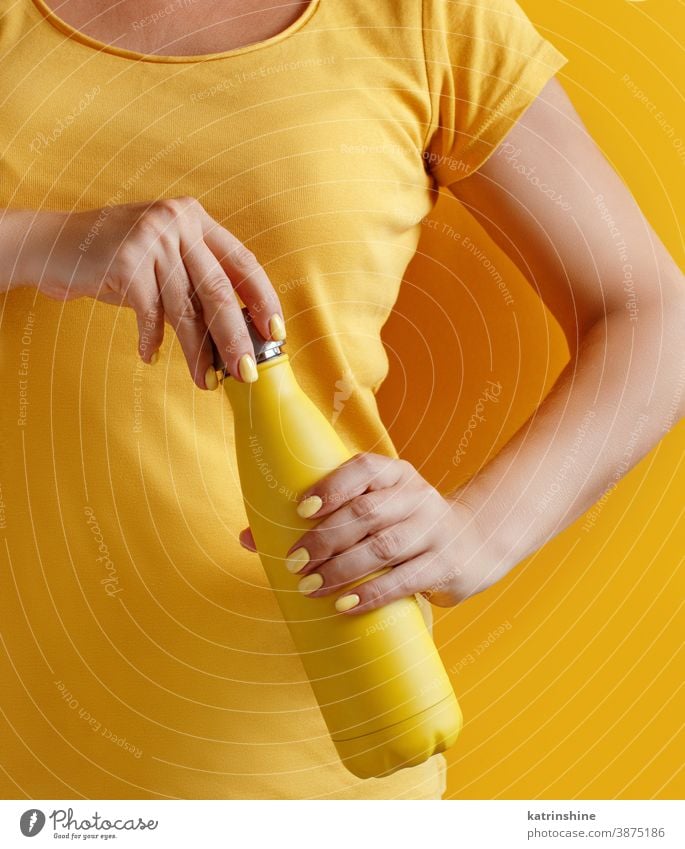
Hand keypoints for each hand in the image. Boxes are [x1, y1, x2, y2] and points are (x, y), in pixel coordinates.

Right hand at [16, 199, 284, 387]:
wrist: (52, 244)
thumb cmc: (116, 259)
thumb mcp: (163, 257)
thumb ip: (196, 280)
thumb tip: (237, 334)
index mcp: (196, 219)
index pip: (243, 262)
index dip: (263, 300)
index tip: (276, 334)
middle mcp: (178, 222)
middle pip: (220, 291)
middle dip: (236, 338)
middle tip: (248, 372)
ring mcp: (152, 239)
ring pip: (186, 309)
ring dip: (198, 352)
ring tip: (206, 381)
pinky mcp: (126, 261)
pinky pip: (150, 314)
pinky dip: (151, 340)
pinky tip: (150, 355)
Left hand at [239, 452, 503, 613]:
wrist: (475, 541)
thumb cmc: (405, 524)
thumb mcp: (375, 508)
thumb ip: (321, 518)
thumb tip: (246, 538)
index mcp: (396, 475)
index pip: (364, 469)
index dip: (332, 487)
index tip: (301, 510)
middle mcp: (417, 497)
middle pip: (367, 512)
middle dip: (325, 537)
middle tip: (294, 561)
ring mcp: (433, 531)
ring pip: (383, 547)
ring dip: (342, 568)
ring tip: (310, 586)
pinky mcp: (445, 566)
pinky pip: (405, 581)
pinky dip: (371, 594)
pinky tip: (345, 605)